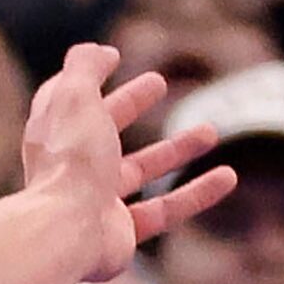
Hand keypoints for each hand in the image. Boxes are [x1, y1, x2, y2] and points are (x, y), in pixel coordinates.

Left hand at [16, 43, 236, 283]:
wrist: (65, 233)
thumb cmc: (70, 163)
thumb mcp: (74, 100)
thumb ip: (82, 69)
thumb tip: (95, 49)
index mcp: (54, 136)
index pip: (68, 100)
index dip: (88, 77)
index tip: (113, 56)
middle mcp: (70, 168)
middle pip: (102, 132)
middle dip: (128, 105)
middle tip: (158, 83)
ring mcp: (93, 202)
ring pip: (138, 171)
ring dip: (174, 150)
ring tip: (212, 131)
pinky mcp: (118, 233)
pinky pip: (164, 211)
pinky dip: (196, 194)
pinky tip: (229, 177)